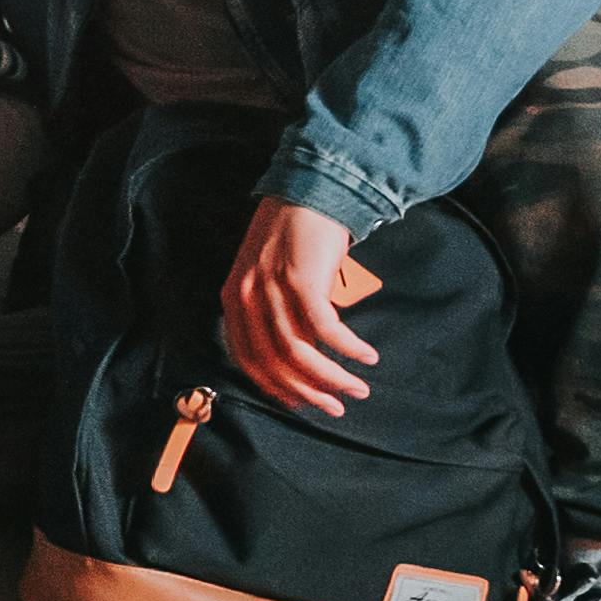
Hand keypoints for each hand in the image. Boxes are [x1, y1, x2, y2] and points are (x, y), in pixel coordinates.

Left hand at [215, 196, 377, 417]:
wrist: (310, 193)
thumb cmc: (294, 239)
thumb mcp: (270, 277)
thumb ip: (274, 313)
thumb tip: (298, 357)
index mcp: (234, 299)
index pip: (248, 359)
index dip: (276, 388)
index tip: (302, 404)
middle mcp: (247, 296)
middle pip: (274, 363)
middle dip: (308, 392)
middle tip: (337, 407)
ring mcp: (272, 288)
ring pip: (300, 352)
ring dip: (332, 377)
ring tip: (357, 388)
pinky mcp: (301, 280)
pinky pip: (326, 329)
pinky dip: (348, 348)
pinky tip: (367, 357)